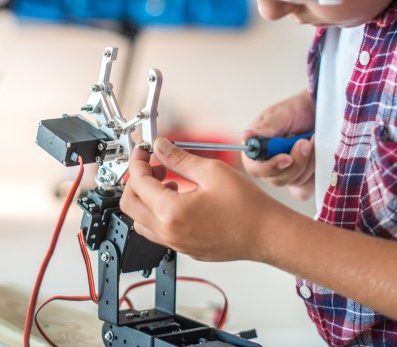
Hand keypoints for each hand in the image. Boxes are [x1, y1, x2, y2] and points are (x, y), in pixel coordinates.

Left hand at [120, 138, 290, 261]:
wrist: (267, 234)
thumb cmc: (248, 208)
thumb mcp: (212, 172)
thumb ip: (180, 159)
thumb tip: (161, 148)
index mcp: (172, 212)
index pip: (138, 183)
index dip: (137, 162)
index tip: (143, 151)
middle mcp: (169, 232)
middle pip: (129, 205)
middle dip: (137, 180)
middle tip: (155, 165)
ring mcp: (176, 244)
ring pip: (140, 221)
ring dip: (146, 199)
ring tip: (169, 183)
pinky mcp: (185, 248)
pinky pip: (157, 232)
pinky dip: (158, 213)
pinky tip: (180, 199)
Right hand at [241, 90, 315, 199]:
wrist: (318, 110)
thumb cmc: (295, 110)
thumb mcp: (280, 115)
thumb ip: (265, 128)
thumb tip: (246, 138)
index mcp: (256, 149)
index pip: (255, 168)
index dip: (269, 167)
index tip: (287, 158)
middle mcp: (268, 164)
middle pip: (276, 179)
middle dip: (296, 163)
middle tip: (306, 142)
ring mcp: (286, 173)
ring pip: (294, 182)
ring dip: (309, 163)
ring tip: (314, 140)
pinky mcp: (302, 179)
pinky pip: (307, 186)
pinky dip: (315, 171)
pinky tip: (318, 153)